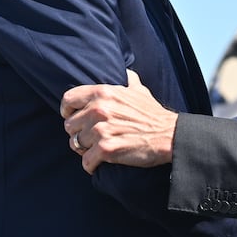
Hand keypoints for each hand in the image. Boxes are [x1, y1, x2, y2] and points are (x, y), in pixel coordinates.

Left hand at [61, 70, 177, 173]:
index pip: (68, 99)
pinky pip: (86, 162)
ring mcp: (101, 130)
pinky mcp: (106, 149)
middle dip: (78, 134)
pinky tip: (99, 164)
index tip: (73, 118)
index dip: (67, 111)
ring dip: (84, 150)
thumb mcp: (139, 90)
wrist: (169, 135)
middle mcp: (99, 109)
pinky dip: (91, 165)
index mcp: (103, 93)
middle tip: (90, 139)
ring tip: (96, 150)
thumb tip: (125, 71)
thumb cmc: (153, 114)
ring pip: (76, 144)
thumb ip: (128, 79)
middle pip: (69, 125)